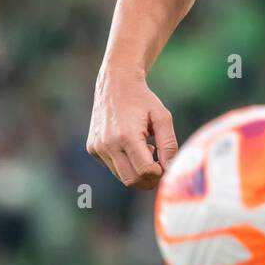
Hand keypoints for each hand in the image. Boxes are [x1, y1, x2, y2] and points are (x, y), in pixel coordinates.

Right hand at [86, 66, 176, 188]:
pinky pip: (113, 167)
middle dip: (149, 179)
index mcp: (126, 136)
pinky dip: (126, 164)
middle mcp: (108, 145)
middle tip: (160, 165)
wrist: (116, 83)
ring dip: (137, 171)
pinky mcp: (93, 149)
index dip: (160, 173)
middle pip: (132, 180)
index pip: (145, 171)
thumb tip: (172, 169)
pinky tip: (132, 146)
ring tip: (147, 149)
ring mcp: (97, 148)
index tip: (166, 164)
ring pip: (122, 177)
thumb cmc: (143, 100)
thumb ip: (169, 145)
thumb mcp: (162, 117)